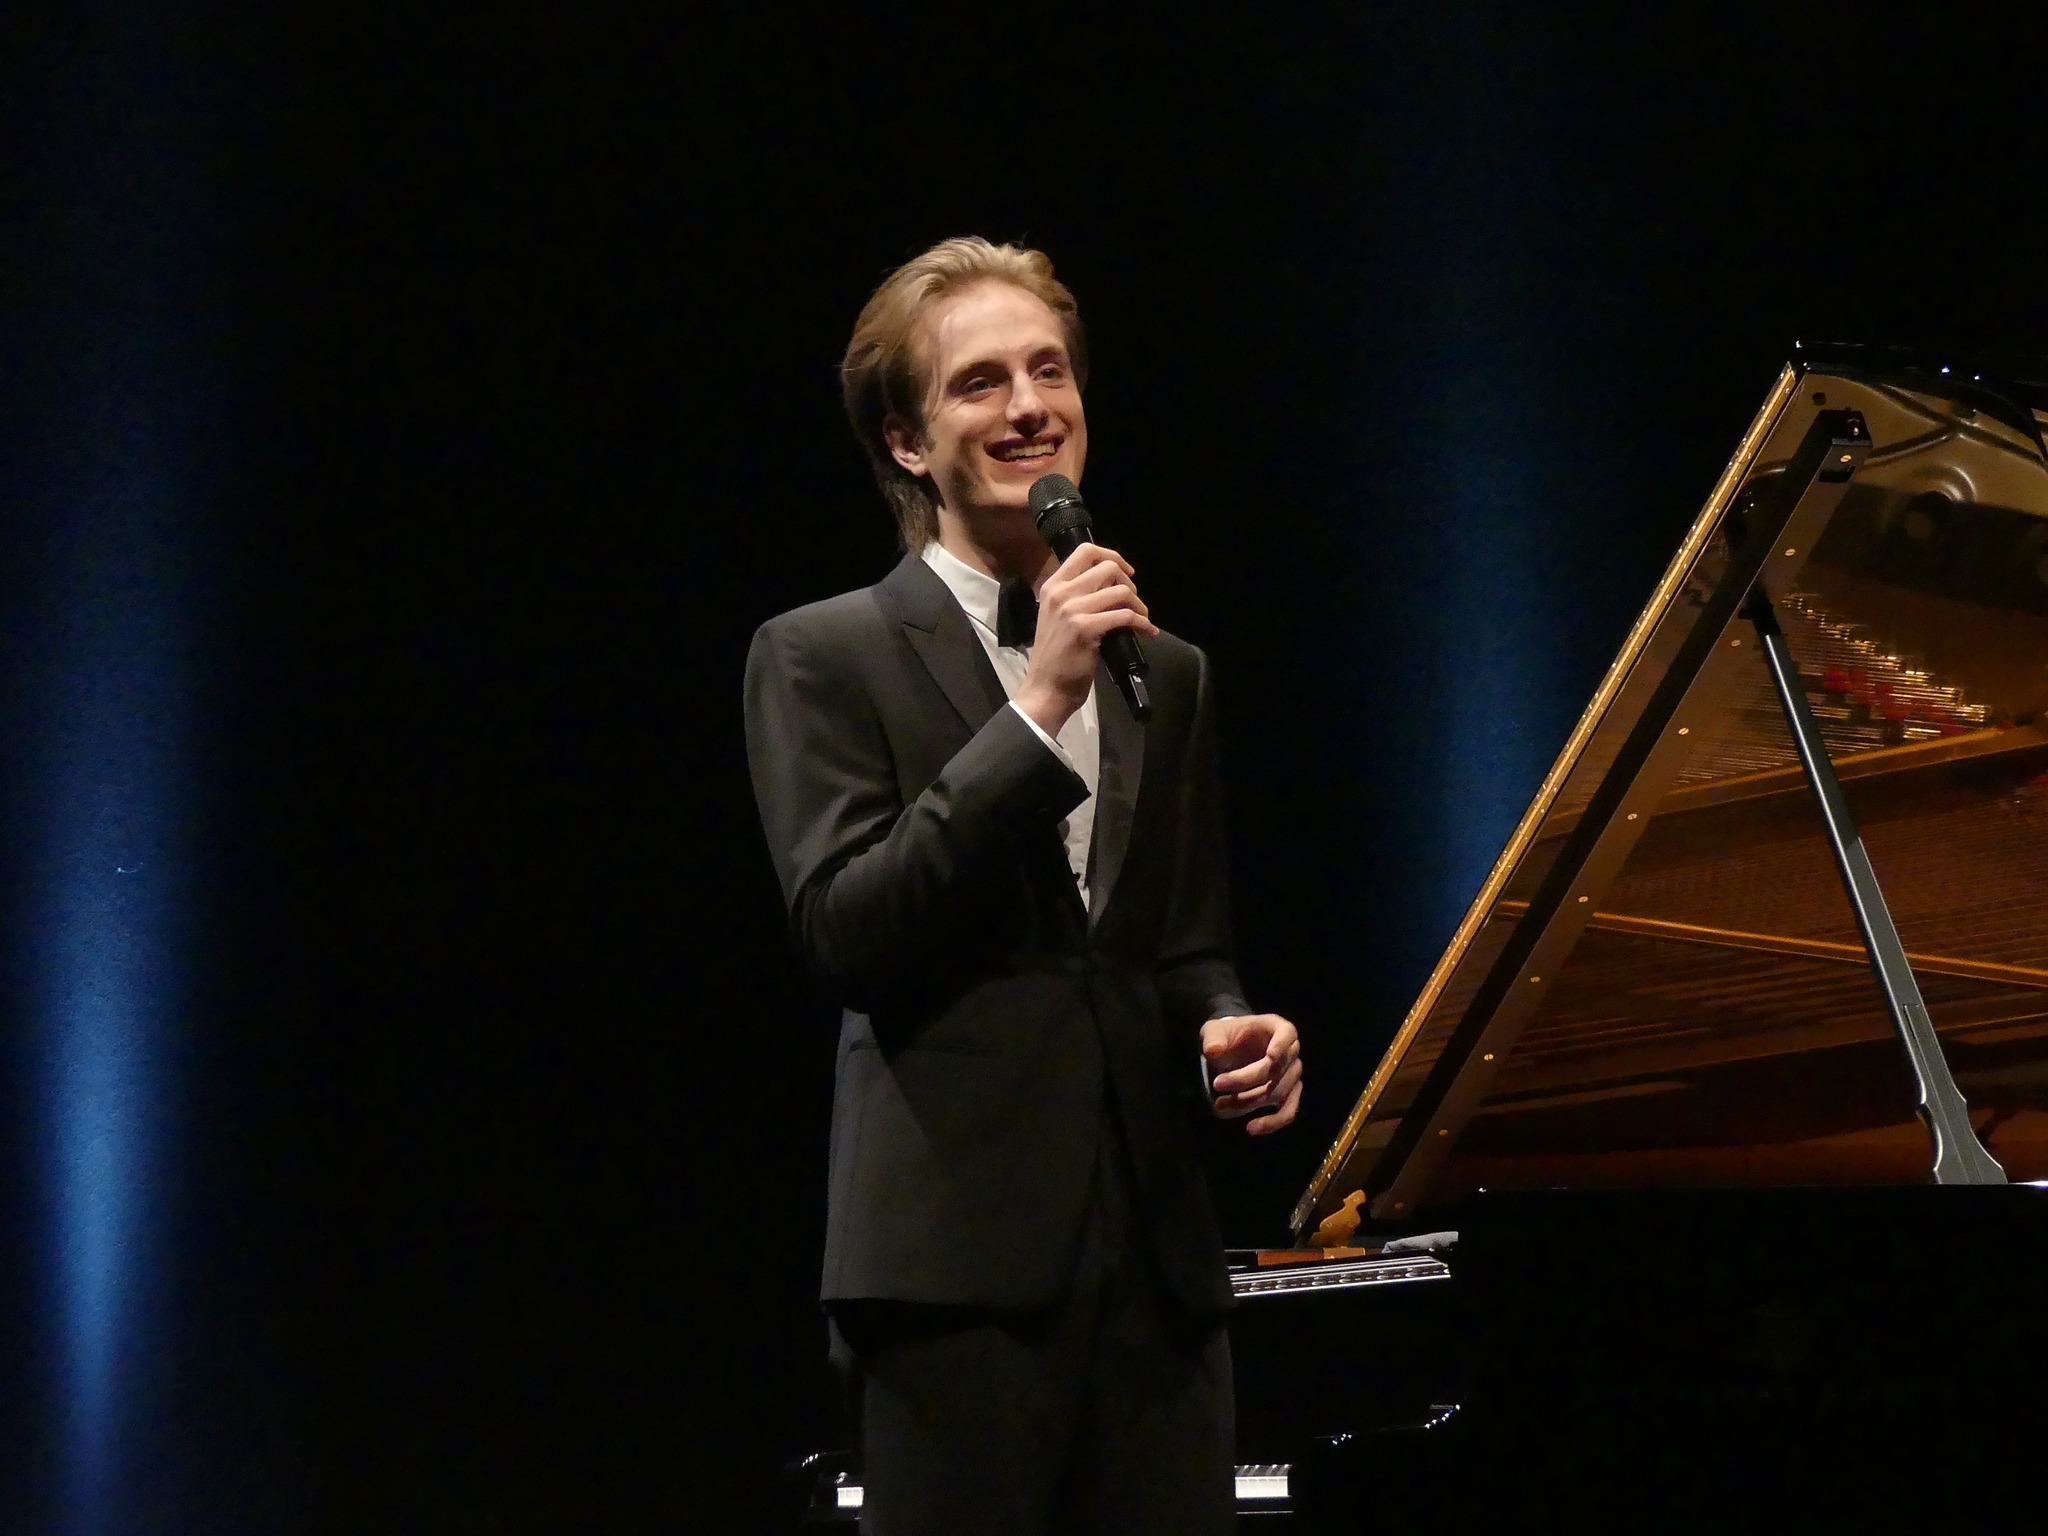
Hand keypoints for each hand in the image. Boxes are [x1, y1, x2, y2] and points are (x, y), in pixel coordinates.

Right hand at [1013, 542, 1157, 737]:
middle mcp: (1061, 593)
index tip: (1126, 573)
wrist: (1045, 689)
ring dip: (1139, 605)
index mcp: (1052, 586)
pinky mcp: (1086, 628)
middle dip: (1129, 583)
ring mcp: (1072, 609)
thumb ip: (1075, 597)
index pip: (1085, 551)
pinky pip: (1126, 616)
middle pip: (1108, 567)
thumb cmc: (1053, 658)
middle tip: (1133, 602)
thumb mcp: (1057, 617)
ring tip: (1142, 619)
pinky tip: (1147, 632)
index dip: (1112, 556)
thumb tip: (1108, 587)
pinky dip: (1143, 623)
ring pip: (1121, 591)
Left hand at [1201, 1013, 1302, 1135]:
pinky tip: (1252, 1128)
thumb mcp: (1215, 1030)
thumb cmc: (1228, 1036)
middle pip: (1275, 1070)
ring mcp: (1292, 1074)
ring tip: (1220, 1104)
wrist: (1231, 1050)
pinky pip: (1288, 1111)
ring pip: (1277, 1092)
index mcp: (1277, 1028)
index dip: (1281, 1045)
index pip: (1287, 1033)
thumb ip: (1214, 1038)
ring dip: (1249, 1101)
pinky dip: (1272, 1122)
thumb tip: (1213, 1051)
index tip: (1270, 1057)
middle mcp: (1290, 1051)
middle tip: (1217, 1084)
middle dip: (1246, 1079)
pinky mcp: (1289, 1094)